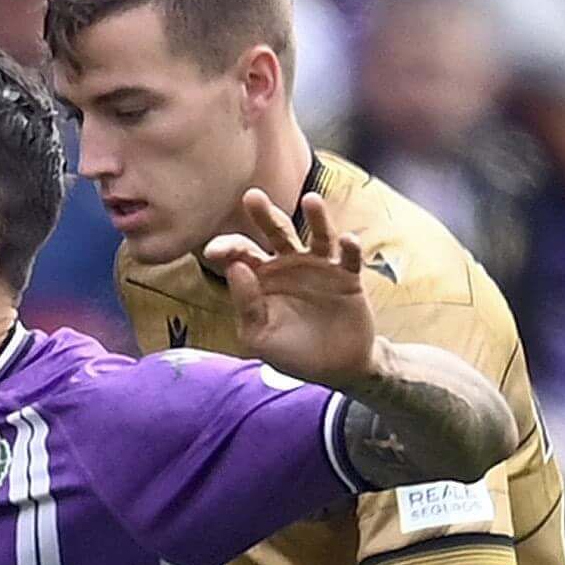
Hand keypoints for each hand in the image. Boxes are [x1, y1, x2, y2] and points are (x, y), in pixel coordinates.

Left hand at [199, 187, 380, 389]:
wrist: (333, 367)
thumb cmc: (290, 352)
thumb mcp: (259, 337)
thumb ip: (246, 305)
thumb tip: (235, 267)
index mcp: (262, 277)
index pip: (241, 253)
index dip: (227, 248)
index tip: (214, 251)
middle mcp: (289, 264)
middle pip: (276, 232)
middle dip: (264, 214)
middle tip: (252, 197)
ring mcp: (320, 267)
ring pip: (318, 236)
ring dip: (317, 217)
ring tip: (311, 199)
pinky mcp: (347, 277)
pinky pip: (350, 258)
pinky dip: (351, 247)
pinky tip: (348, 240)